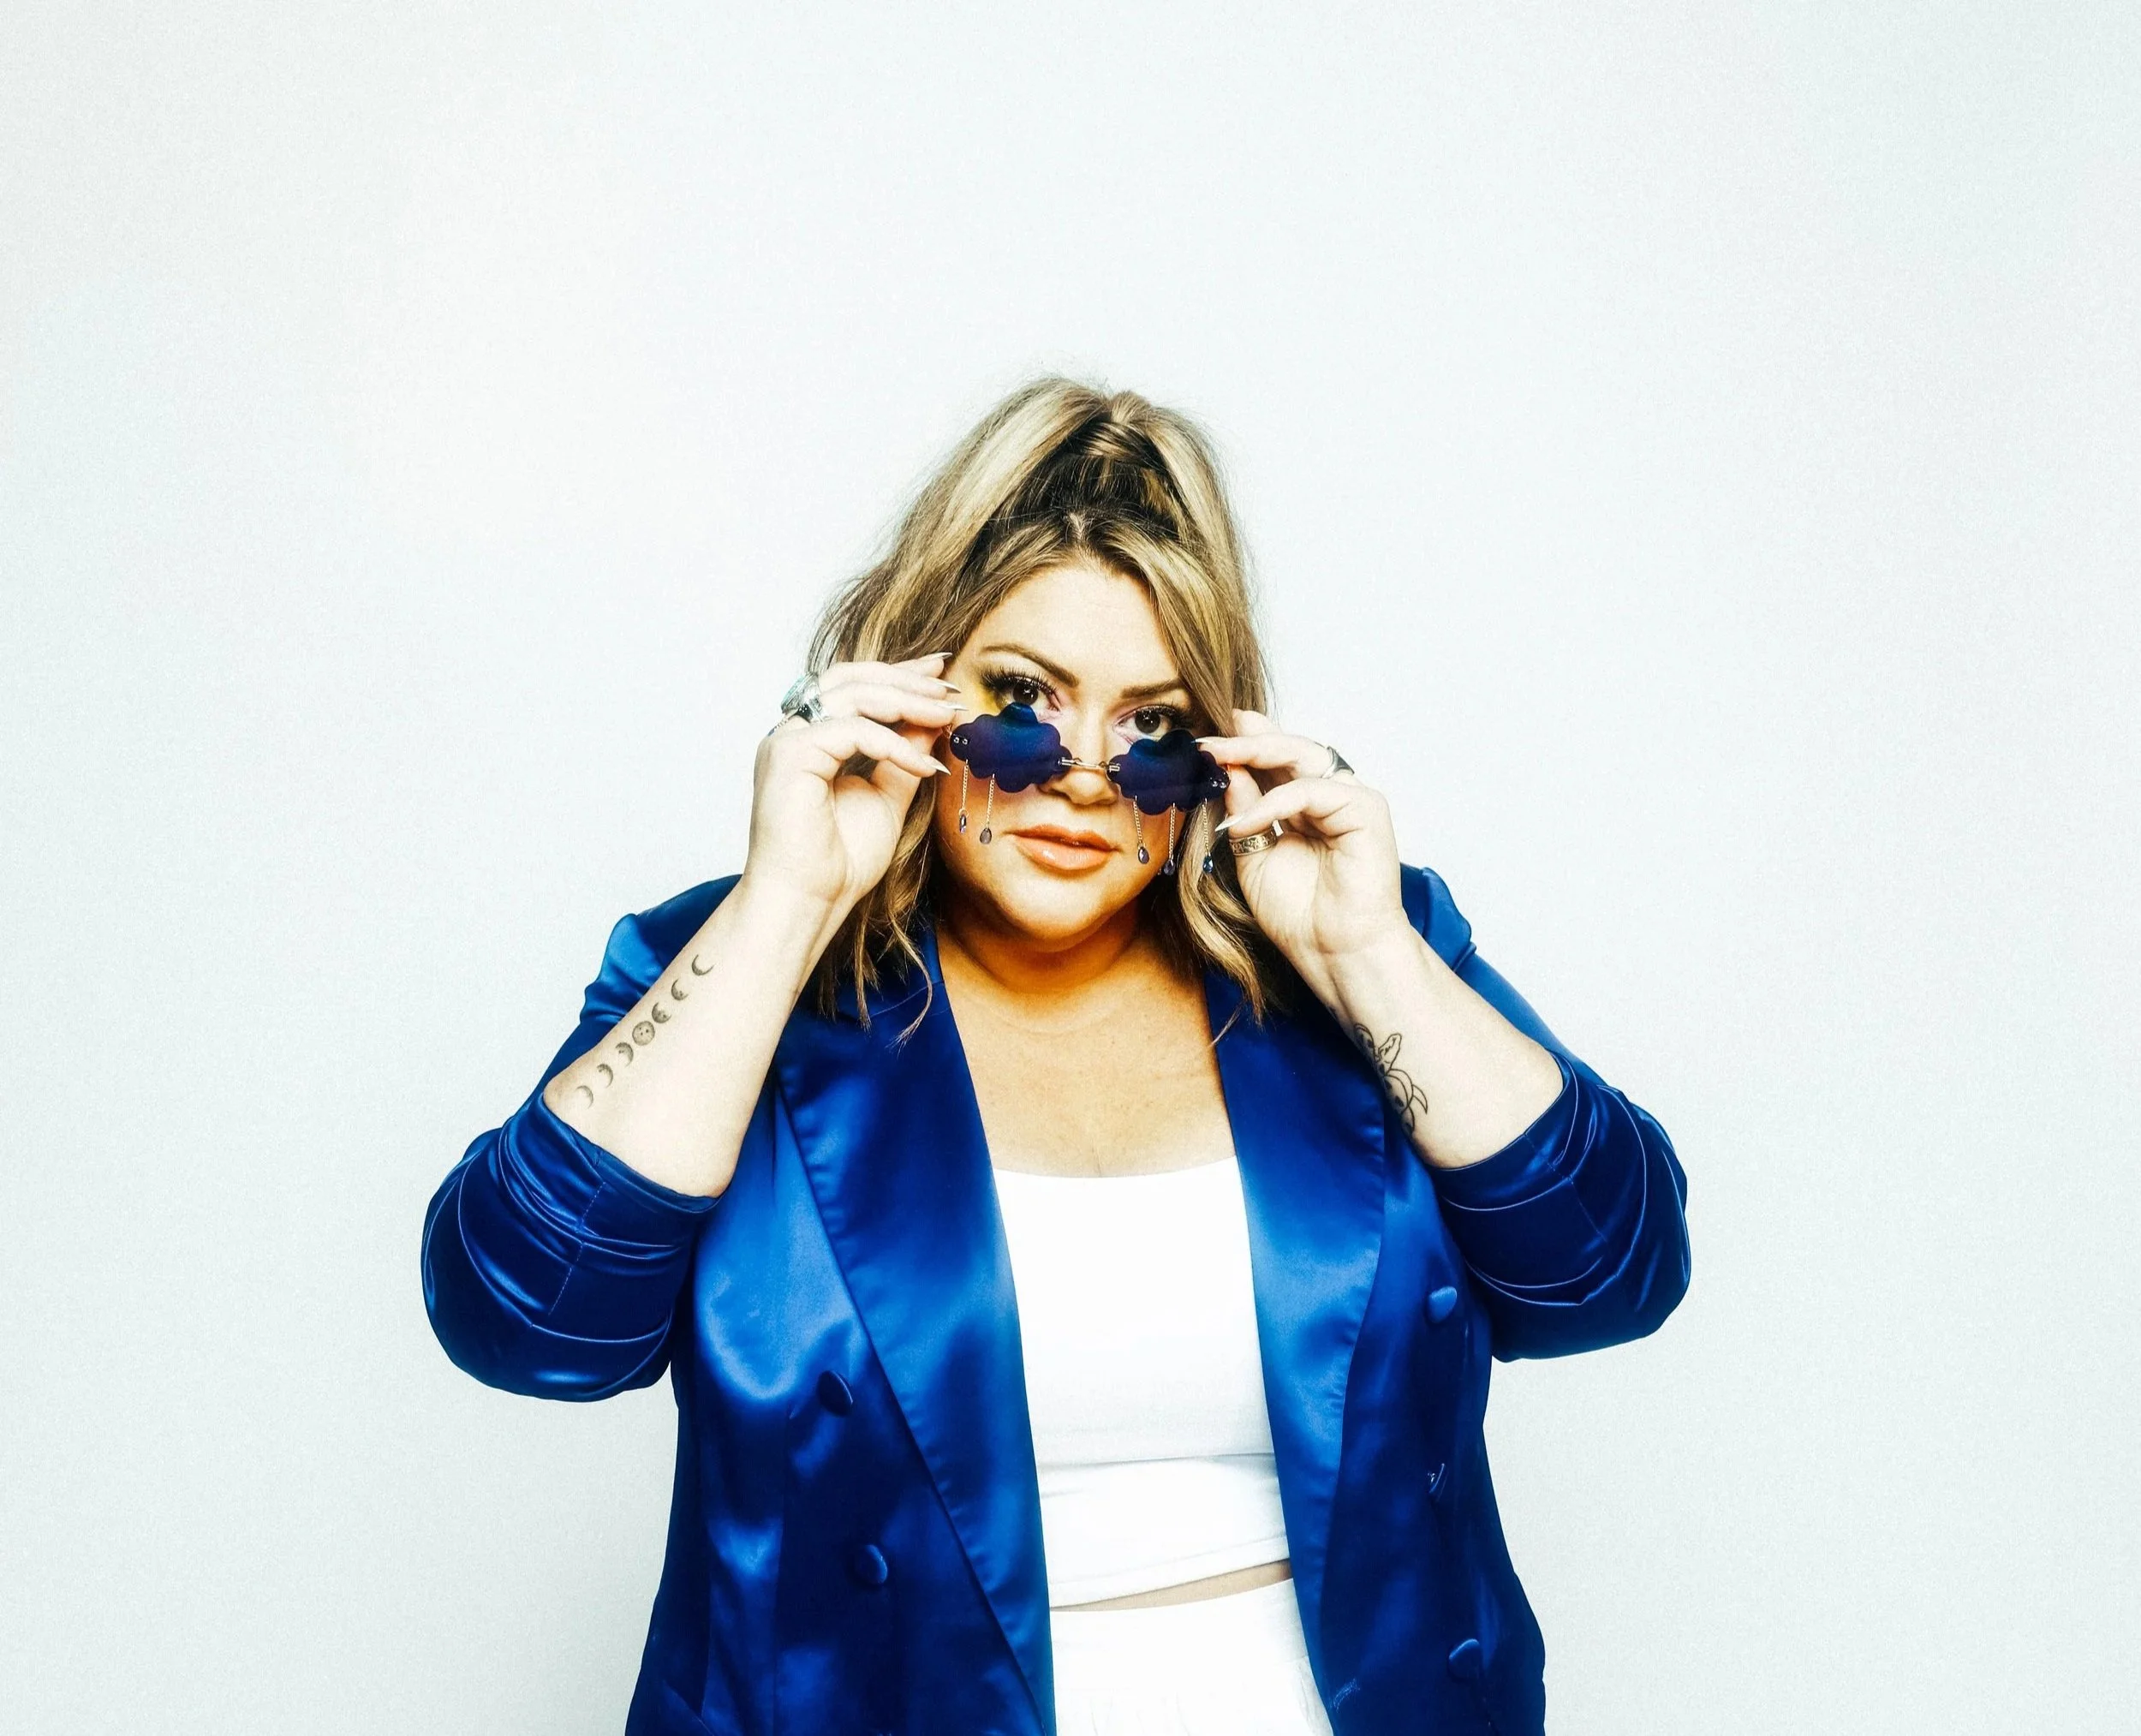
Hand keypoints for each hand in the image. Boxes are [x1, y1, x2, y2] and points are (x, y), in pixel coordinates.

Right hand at [742, 653, 960, 923]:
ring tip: (946, 716)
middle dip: (906, 680)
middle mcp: (794, 733)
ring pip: (851, 695)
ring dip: (906, 701)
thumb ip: (906, 755)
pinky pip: (850, 730)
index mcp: (812, 739)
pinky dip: (893, 743)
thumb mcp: (889, 797)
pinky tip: (923, 765)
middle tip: (950, 691)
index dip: (898, 674)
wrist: (811, 902)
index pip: (854, 686)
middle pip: (851, 679)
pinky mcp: (788, 756)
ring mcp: (786, 741)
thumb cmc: (840, 862)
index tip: (941, 672)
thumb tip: (934, 720)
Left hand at [1202, 708, 1411, 1000]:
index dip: (1243, 745)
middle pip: (1288, 749)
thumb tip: (1227, 770)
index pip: (1275, 760)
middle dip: (1244, 742)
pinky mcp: (1366, 810)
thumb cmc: (1301, 915)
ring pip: (1303, 756)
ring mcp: (1350, 799)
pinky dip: (1275, 802)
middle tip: (1206, 742)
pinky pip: (1314, 790)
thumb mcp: (1253, 856)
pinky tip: (1245, 821)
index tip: (1205, 741)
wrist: (1334, 953)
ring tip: (1216, 759)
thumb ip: (1244, 812)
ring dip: (1255, 754)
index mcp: (1304, 804)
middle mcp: (1329, 795)